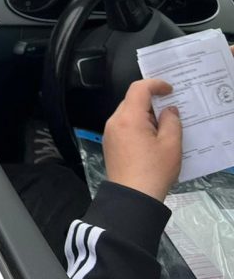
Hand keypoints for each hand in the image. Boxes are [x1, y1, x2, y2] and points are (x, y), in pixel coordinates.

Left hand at [103, 79, 181, 201]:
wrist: (132, 196)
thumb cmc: (153, 171)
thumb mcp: (171, 145)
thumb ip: (171, 121)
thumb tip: (168, 110)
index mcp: (128, 118)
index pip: (138, 89)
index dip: (155, 84)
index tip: (169, 90)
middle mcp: (114, 122)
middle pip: (131, 101)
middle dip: (150, 102)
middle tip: (169, 112)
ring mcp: (109, 133)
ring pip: (127, 114)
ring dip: (144, 115)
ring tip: (161, 129)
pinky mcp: (109, 144)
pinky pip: (123, 126)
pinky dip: (136, 125)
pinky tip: (149, 139)